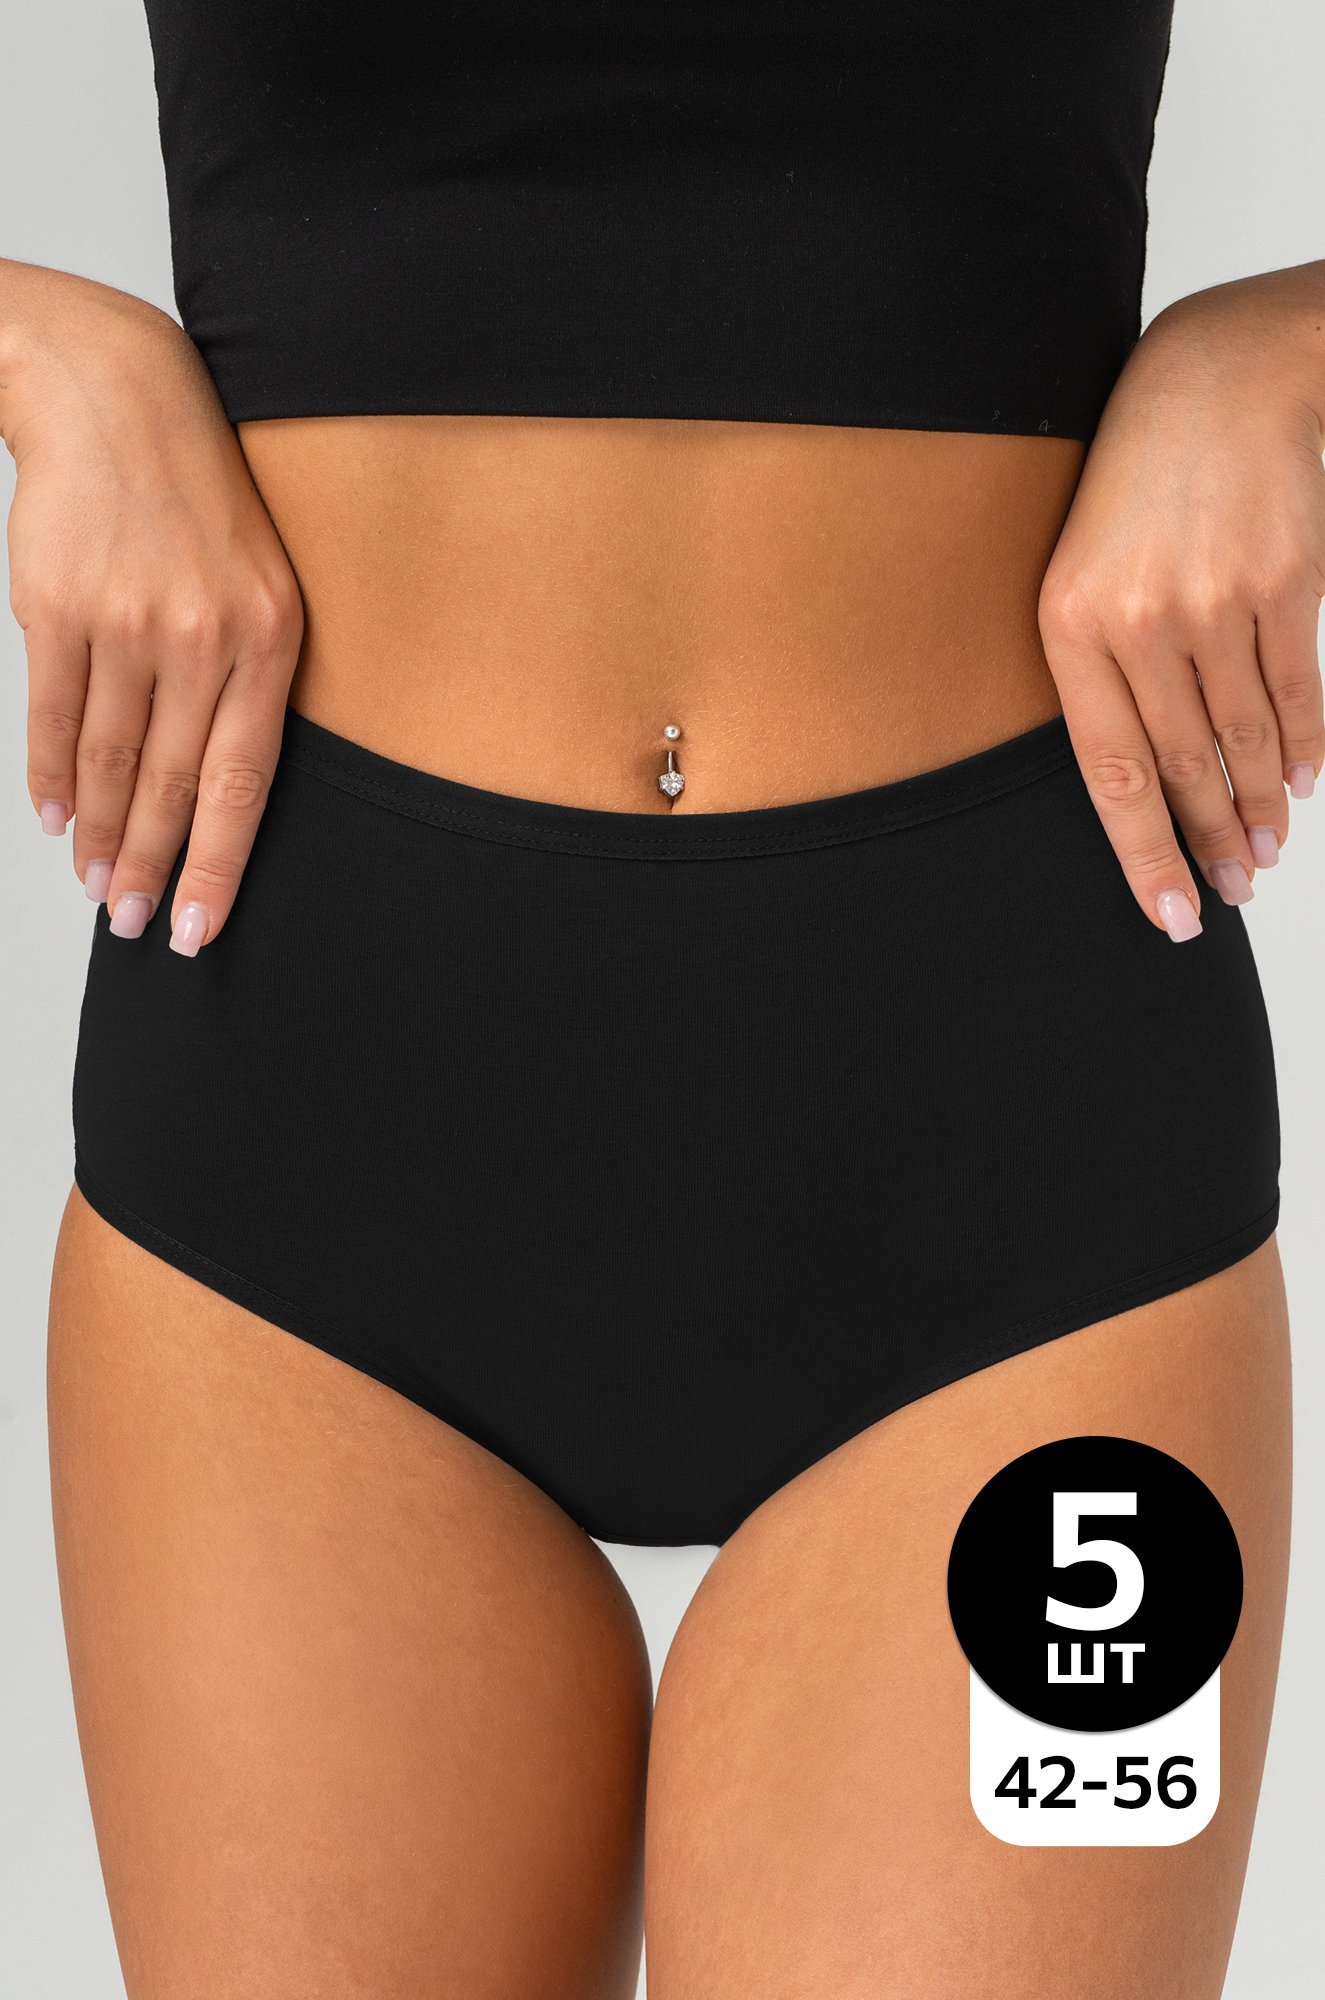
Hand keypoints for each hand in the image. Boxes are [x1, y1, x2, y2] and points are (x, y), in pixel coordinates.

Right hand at [2, 262, 302, 952]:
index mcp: (270, 639)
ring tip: (94, 883)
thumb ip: (249, 681)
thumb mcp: (260, 585)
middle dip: (149, 866)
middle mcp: (202, 636)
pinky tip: (54, 817)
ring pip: (107, 759)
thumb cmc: (197, 505)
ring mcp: (127, 621)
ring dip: (97, 833)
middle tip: (130, 923)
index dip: (217, 865)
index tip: (195, 927)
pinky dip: (49, 777)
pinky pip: (52, 716)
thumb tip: (216, 794)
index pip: (243, 783)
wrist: (116, 398)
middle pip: (170, 784)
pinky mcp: (59, 606)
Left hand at [1038, 267, 1324, 938]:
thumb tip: (1140, 773)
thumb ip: (1099, 666)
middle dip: (1208, 843)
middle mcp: (1140, 622)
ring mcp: (1216, 603)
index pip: (1109, 770)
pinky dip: (1307, 747)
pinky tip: (1305, 784)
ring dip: (1260, 806)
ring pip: (1245, 739)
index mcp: (1071, 626)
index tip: (1168, 912)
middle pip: (1182, 768)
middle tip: (1228, 894)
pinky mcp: (1285, 582)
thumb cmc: (1142, 481)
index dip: (1142, 851)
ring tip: (1265, 853)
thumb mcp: (1083, 567)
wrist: (1221, 374)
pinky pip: (1298, 691)